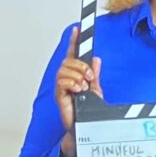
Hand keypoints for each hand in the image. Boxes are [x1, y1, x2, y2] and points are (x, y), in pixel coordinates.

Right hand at [54, 27, 102, 156]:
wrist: (85, 127)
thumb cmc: (89, 111)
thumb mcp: (96, 90)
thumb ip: (95, 75)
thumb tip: (96, 59)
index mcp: (76, 74)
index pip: (73, 54)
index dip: (74, 41)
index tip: (77, 29)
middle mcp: (67, 78)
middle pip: (69, 60)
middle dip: (81, 66)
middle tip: (90, 78)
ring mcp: (62, 86)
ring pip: (65, 69)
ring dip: (77, 76)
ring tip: (83, 87)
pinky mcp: (59, 95)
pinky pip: (62, 81)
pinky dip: (72, 83)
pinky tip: (77, 91)